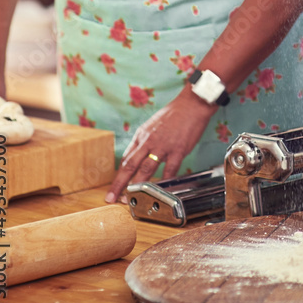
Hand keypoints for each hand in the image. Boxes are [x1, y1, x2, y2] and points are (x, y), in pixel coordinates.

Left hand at [105, 85, 214, 202]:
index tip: (114, 187)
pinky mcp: (178, 150)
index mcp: (141, 135)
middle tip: (112, 197)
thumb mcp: (152, 125)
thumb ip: (144, 141)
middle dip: (119, 184)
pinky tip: (161, 192)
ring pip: (146, 169)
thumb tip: (137, 156)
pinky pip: (169, 170)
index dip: (119, 175)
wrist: (191, 104)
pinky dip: (165, 182)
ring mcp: (163, 146)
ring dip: (136, 186)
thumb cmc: (173, 114)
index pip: (126, 158)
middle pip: (130, 165)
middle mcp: (149, 141)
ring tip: (130, 199)